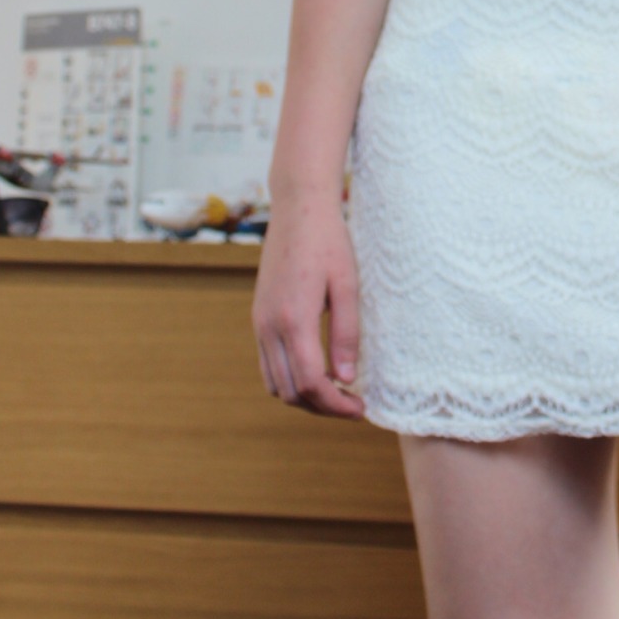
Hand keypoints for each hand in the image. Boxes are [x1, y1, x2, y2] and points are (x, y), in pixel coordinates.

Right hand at [252, 188, 364, 419]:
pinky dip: (289, 379)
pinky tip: (316, 370)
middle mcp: (269, 326)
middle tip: (352, 405)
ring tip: (336, 391)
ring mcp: (259, 323)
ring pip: (274, 383)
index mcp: (293, 319)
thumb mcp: (347, 284)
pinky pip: (268, 364)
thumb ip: (346, 333)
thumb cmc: (329, 242)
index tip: (360, 409)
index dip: (336, 405)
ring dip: (303, 396)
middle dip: (321, 407)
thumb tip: (346, 379)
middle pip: (289, 392)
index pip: (310, 383)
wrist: (298, 208)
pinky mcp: (258, 317)